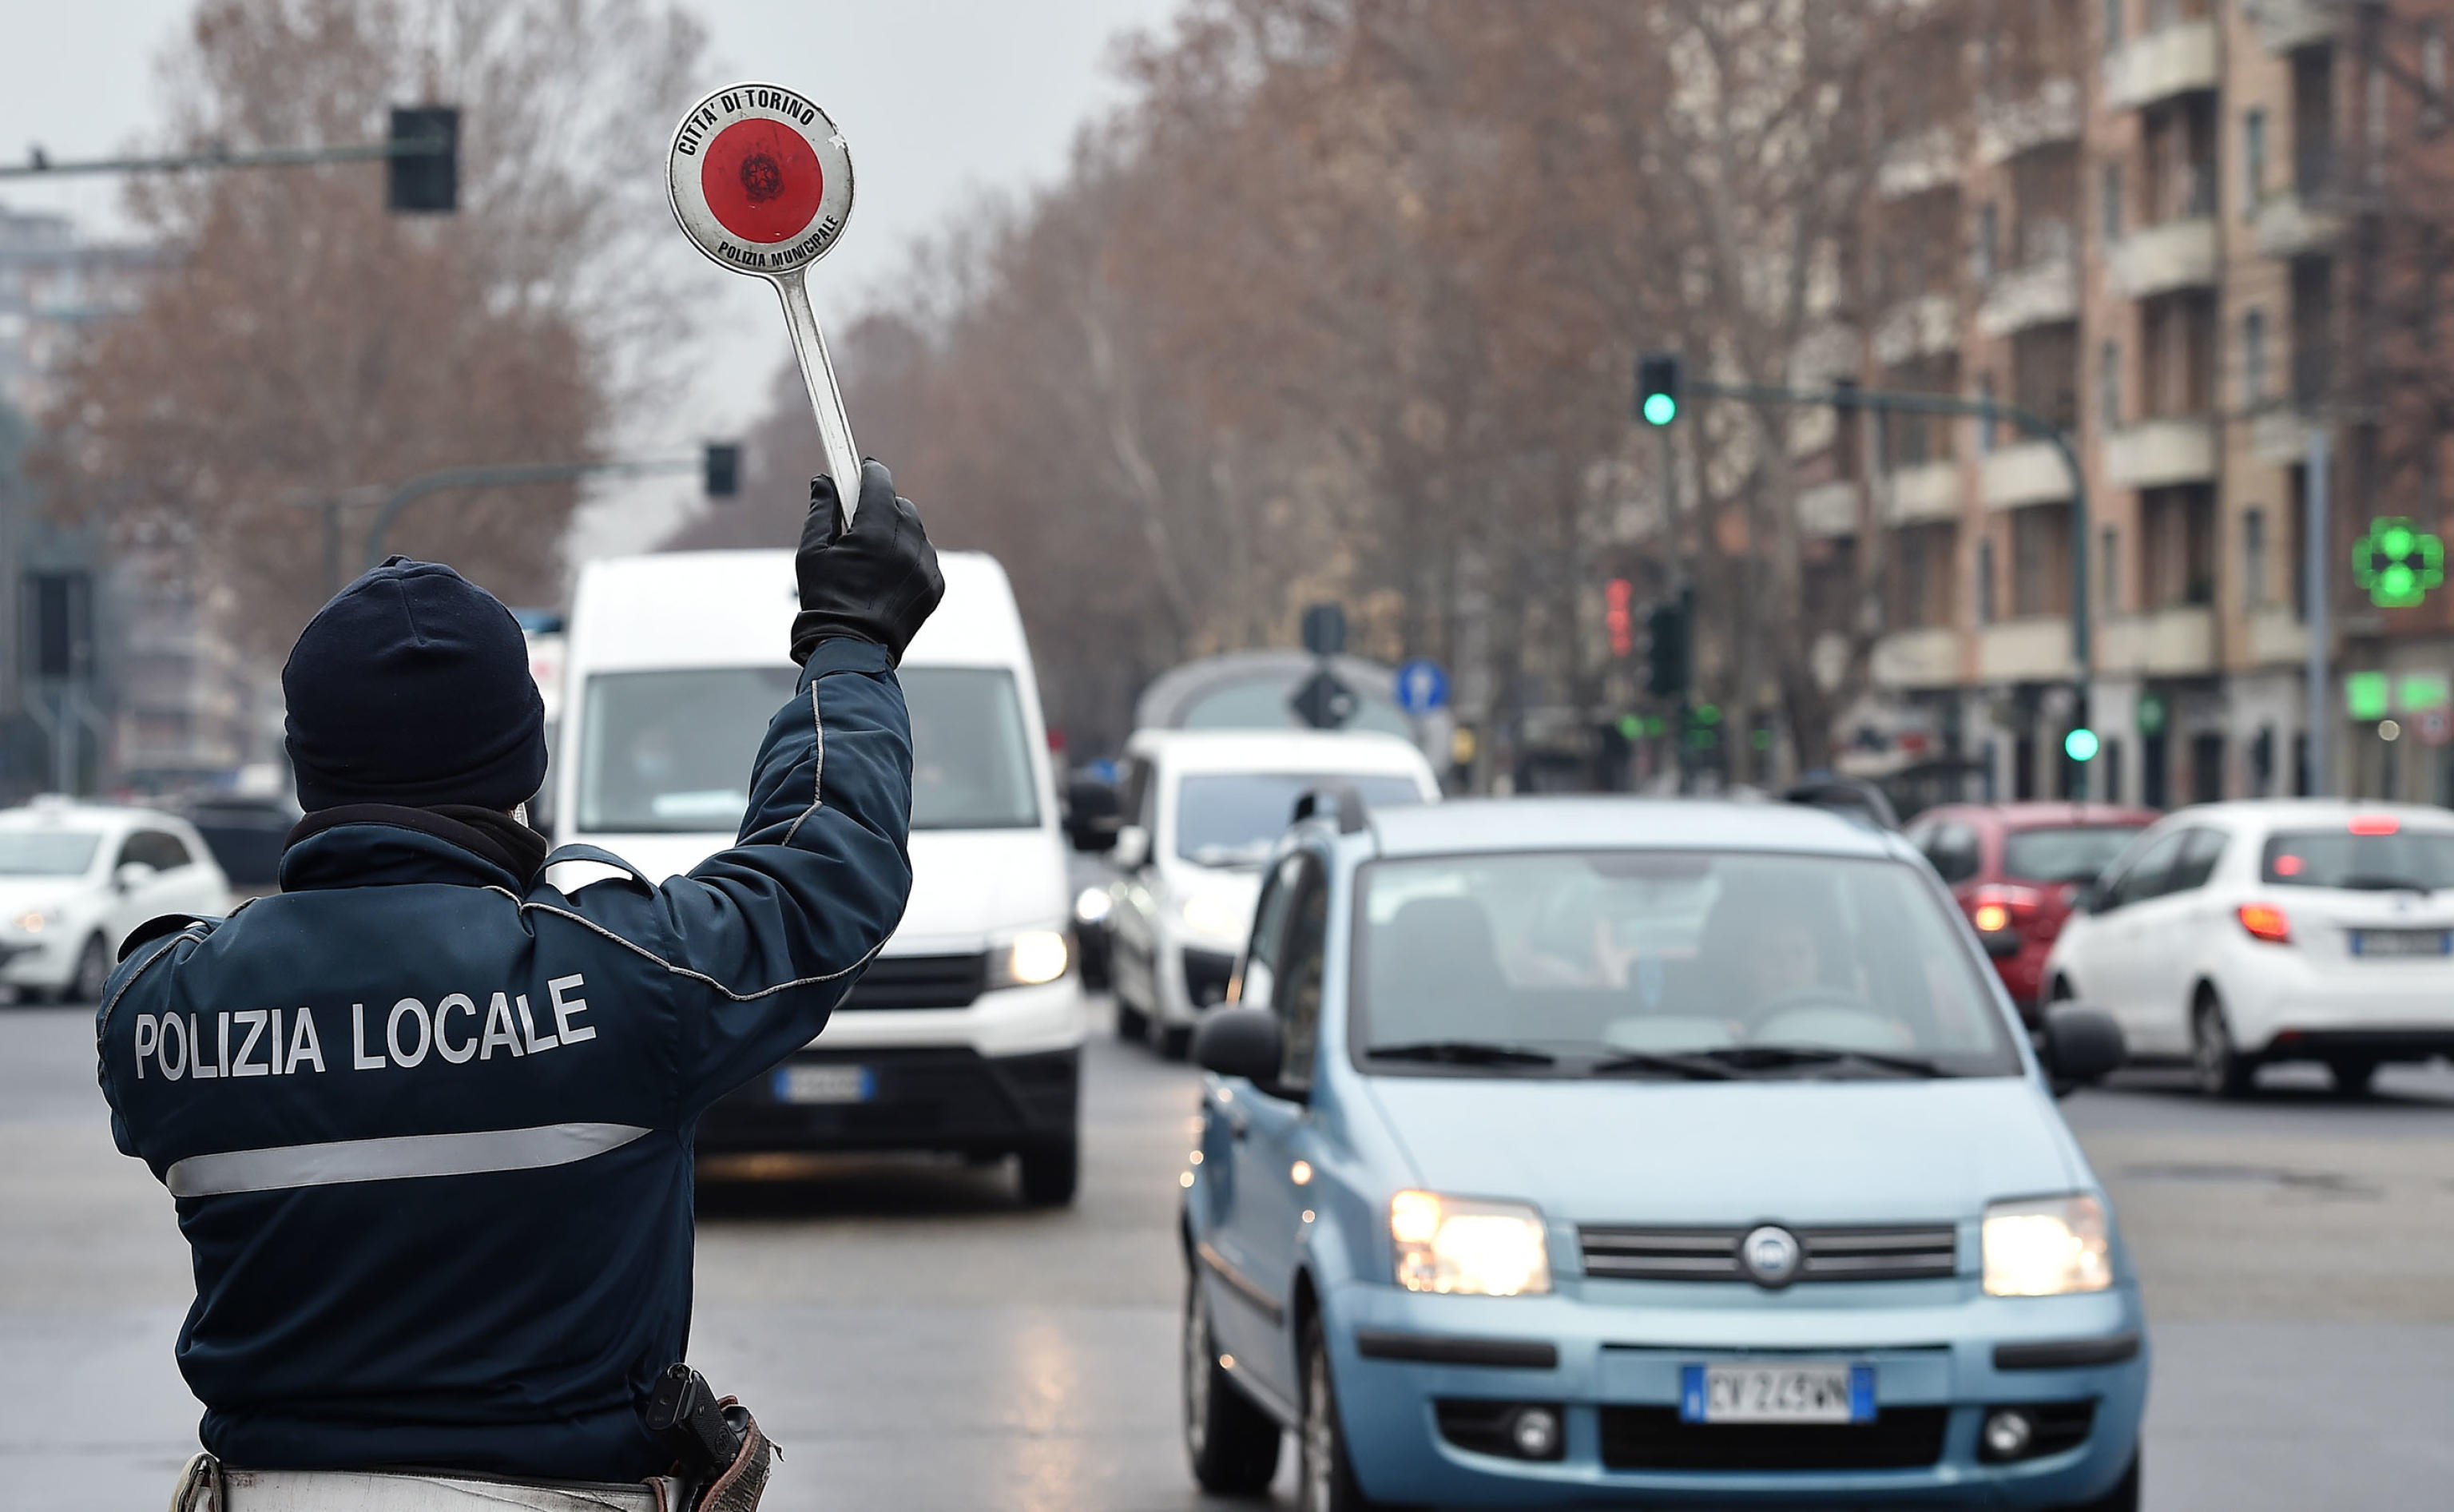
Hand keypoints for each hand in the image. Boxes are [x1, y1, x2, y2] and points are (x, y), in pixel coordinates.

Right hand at [790, 460, 944, 664]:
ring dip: (899, 530)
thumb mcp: (812, 552)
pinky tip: (890, 570)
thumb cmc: (826, 601)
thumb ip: (821, 511)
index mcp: (874, 534)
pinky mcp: (935, 586)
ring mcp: (925, 568)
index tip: (864, 467)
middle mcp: (906, 547)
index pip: (880, 483)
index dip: (870, 472)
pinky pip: (926, 556)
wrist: (852, 650)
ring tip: (876, 549)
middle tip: (864, 516)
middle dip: (883, 505)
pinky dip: (911, 556)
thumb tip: (825, 481)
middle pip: (901, 505)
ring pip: (917, 531)